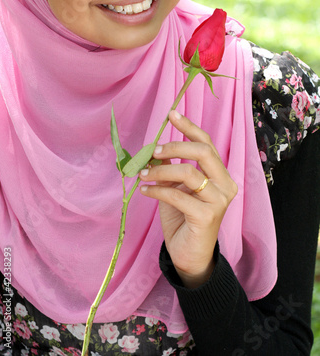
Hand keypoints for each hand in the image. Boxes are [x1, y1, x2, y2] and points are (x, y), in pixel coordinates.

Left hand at [140, 110, 237, 288]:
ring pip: (188, 172)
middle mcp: (226, 185)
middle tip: (153, 151)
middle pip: (203, 152)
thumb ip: (171, 168)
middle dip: (175, 146)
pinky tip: (145, 190)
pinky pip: (177, 195)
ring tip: (143, 174)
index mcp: (221, 175)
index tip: (171, 115)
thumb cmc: (182, 218)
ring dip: (160, 170)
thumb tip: (156, 148)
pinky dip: (156, 190)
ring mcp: (219, 201)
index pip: (207, 143)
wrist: (189, 254)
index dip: (189, 127)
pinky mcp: (207, 216)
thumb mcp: (176, 188)